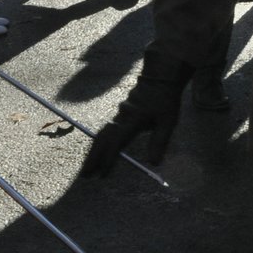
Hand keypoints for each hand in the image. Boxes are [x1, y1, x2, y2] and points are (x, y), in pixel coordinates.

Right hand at [78, 50, 189, 176]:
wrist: (159, 77)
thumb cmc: (165, 99)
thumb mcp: (168, 121)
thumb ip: (159, 142)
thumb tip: (153, 163)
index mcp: (132, 120)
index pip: (115, 142)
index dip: (108, 159)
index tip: (102, 174)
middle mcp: (121, 118)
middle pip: (102, 139)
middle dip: (93, 157)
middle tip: (85, 175)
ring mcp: (119, 115)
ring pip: (102, 134)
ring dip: (94, 151)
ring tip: (88, 166)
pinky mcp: (120, 114)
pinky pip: (106, 130)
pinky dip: (99, 142)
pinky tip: (98, 150)